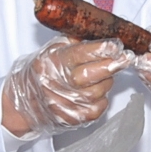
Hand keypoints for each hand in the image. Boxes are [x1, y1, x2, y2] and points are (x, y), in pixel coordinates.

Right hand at [1, 37, 135, 137]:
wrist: (25, 103)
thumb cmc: (42, 73)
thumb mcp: (51, 50)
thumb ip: (74, 41)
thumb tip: (100, 33)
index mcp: (52, 62)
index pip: (80, 54)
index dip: (100, 49)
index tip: (116, 45)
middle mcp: (58, 84)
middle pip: (91, 75)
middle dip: (112, 65)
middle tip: (125, 58)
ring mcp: (66, 103)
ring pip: (99, 91)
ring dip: (107, 81)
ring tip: (102, 75)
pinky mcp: (74, 118)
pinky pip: (99, 106)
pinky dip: (102, 97)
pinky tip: (95, 91)